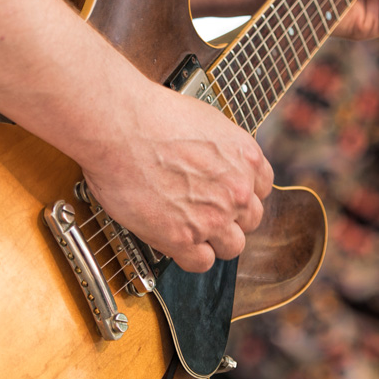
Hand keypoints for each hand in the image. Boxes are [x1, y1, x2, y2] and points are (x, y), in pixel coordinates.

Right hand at [83, 86, 272, 272]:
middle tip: (204, 212)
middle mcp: (236, 189)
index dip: (241, 193)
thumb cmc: (148, 116)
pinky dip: (190, 255)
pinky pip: (201, 262)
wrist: (117, 127)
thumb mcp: (204, 121)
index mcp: (245, 156)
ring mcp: (212, 217)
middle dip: (229, 217)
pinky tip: (176, 241)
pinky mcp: (183, 238)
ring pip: (231, 246)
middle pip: (250, 220)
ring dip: (214, 240)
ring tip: (190, 229)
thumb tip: (213, 162)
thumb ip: (219, 149)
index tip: (226, 195)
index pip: (262, 189)